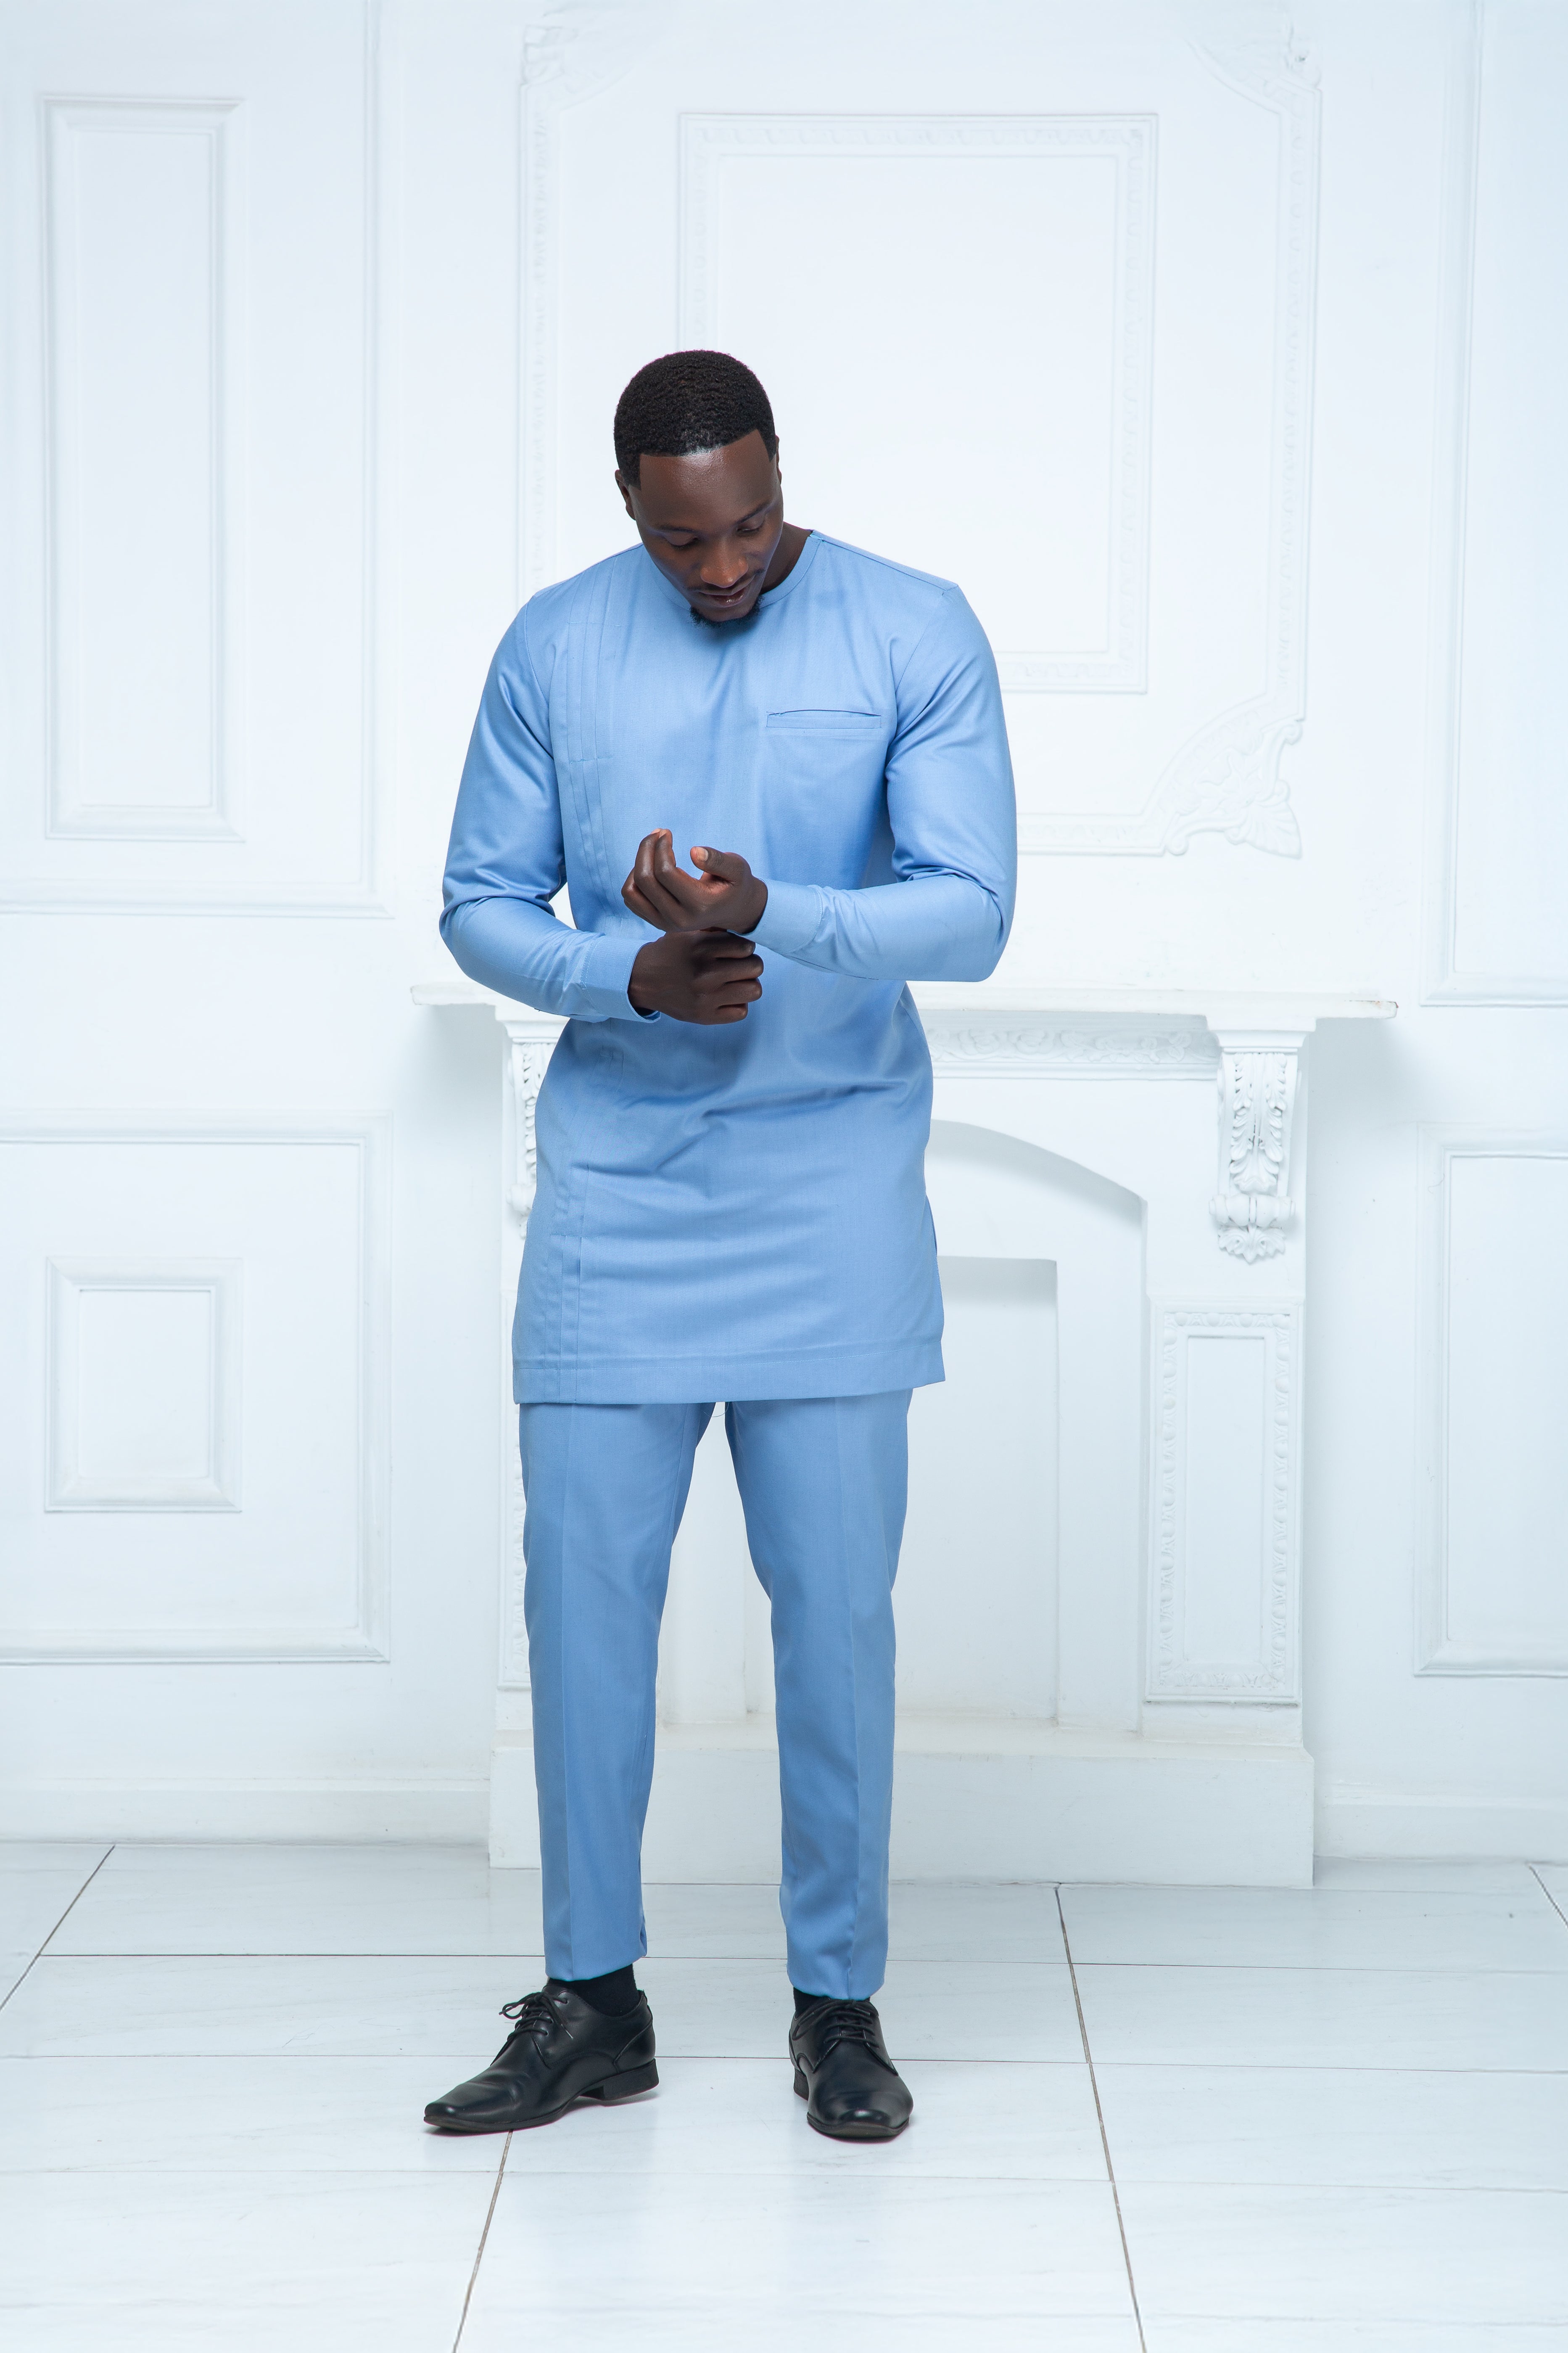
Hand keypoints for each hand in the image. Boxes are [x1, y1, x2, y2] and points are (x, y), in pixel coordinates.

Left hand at [622, 830, 767, 934]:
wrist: (734, 910)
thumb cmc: (735, 884)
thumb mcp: (737, 868)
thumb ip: (718, 860)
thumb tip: (693, 852)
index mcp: (699, 905)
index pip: (665, 872)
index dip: (661, 847)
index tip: (667, 833)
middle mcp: (678, 919)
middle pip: (645, 880)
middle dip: (646, 849)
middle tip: (658, 833)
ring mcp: (664, 924)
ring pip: (631, 890)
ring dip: (637, 863)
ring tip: (652, 847)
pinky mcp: (656, 922)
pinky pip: (631, 898)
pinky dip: (634, 877)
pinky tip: (650, 865)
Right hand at [628, 928, 763, 1023]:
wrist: (642, 979)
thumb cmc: (672, 953)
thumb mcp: (688, 932)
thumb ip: (715, 929)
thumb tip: (744, 926)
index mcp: (701, 948)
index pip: (747, 947)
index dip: (745, 948)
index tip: (736, 951)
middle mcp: (704, 973)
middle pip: (756, 967)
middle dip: (750, 964)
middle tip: (739, 966)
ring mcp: (705, 997)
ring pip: (754, 990)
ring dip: (748, 984)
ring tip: (735, 982)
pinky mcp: (704, 1017)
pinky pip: (742, 1012)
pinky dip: (737, 1004)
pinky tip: (726, 997)